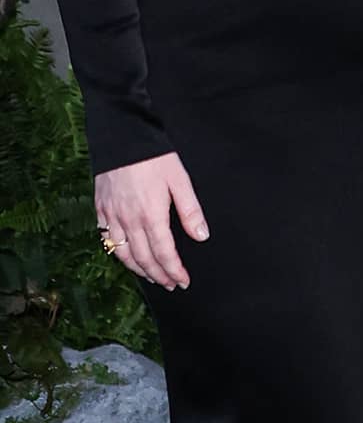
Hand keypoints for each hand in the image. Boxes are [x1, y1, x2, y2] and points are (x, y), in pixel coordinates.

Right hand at [95, 153, 207, 289]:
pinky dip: (118, 253)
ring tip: (153, 277)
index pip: (164, 253)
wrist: (122, 137)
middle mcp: (128, 220)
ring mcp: (111, 215)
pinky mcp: (100, 209)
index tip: (184, 281)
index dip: (174, 270)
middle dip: (159, 275)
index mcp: (151, 215)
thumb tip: (201, 237)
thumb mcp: (180, 181)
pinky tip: (127, 257)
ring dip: (139, 269)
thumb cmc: (155, 157)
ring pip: (123, 253)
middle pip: (144, 258)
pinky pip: (106, 240)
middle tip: (172, 284)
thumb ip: (190, 211)